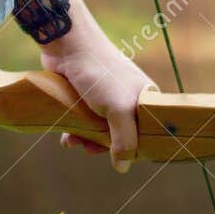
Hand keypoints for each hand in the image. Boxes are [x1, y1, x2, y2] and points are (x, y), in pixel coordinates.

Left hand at [40, 33, 157, 171]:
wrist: (69, 46)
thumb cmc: (100, 75)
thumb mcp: (119, 110)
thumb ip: (124, 140)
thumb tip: (122, 167)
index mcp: (146, 100)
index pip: (147, 134)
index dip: (133, 149)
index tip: (117, 157)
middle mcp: (129, 99)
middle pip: (121, 134)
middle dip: (103, 146)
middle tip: (89, 149)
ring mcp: (107, 97)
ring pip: (100, 129)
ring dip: (86, 140)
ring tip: (73, 141)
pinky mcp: (87, 96)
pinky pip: (85, 121)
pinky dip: (77, 130)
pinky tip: (67, 136)